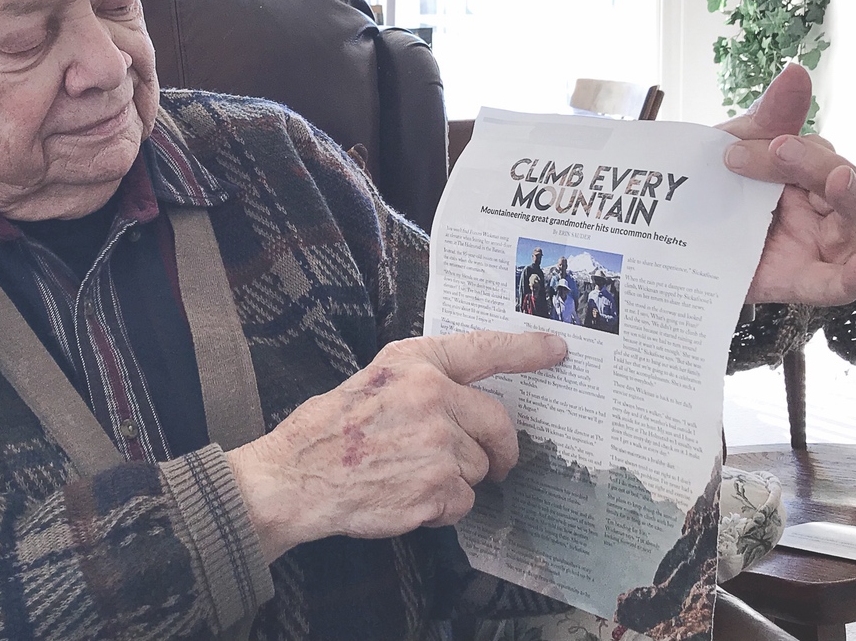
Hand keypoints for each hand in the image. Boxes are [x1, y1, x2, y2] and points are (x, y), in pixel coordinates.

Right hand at [226, 330, 566, 562]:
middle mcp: (432, 395)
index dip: (526, 349)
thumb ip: (423, 379)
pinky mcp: (437, 487)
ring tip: (412, 474)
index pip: (483, 349)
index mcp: (415, 363)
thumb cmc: (332, 430)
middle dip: (501, 448)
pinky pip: (464, 500)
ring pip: (480, 466)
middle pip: (498, 423)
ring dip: (458, 478)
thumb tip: (470, 400)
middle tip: (496, 463)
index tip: (558, 349)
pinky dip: (444, 506)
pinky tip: (408, 496)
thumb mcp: (375, 380)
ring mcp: (437, 443)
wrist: (297, 477)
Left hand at [721, 63, 855, 304]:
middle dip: (817, 163)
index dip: (791, 147)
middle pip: (846, 184)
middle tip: (778, 148)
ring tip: (836, 180)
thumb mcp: (731, 150)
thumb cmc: (708, 191)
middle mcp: (820, 209)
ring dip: (849, 198)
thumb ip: (769, 118)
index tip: (735, 148)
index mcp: (807, 175)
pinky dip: (855, 277)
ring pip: (855, 224)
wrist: (662, 239)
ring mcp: (814, 246)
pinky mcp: (798, 280)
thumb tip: (796, 71)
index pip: (820, 155)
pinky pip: (836, 285)